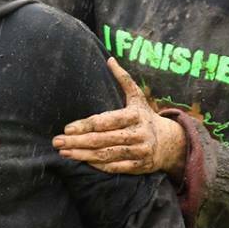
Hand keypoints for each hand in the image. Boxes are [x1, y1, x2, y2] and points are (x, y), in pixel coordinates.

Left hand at [52, 58, 185, 176]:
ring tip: (64, 152)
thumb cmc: (145, 116)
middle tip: (57, 141)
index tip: (67, 128)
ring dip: (83, 155)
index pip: (106, 121)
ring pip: (106, 155)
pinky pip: (116, 168)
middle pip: (102, 139)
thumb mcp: (137, 96)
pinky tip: (83, 162)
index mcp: (135, 115)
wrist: (170, 143)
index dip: (85, 125)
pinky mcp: (139, 166)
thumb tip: (110, 59)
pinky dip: (98, 166)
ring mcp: (139, 151)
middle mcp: (138, 134)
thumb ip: (123, 79)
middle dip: (77, 141)